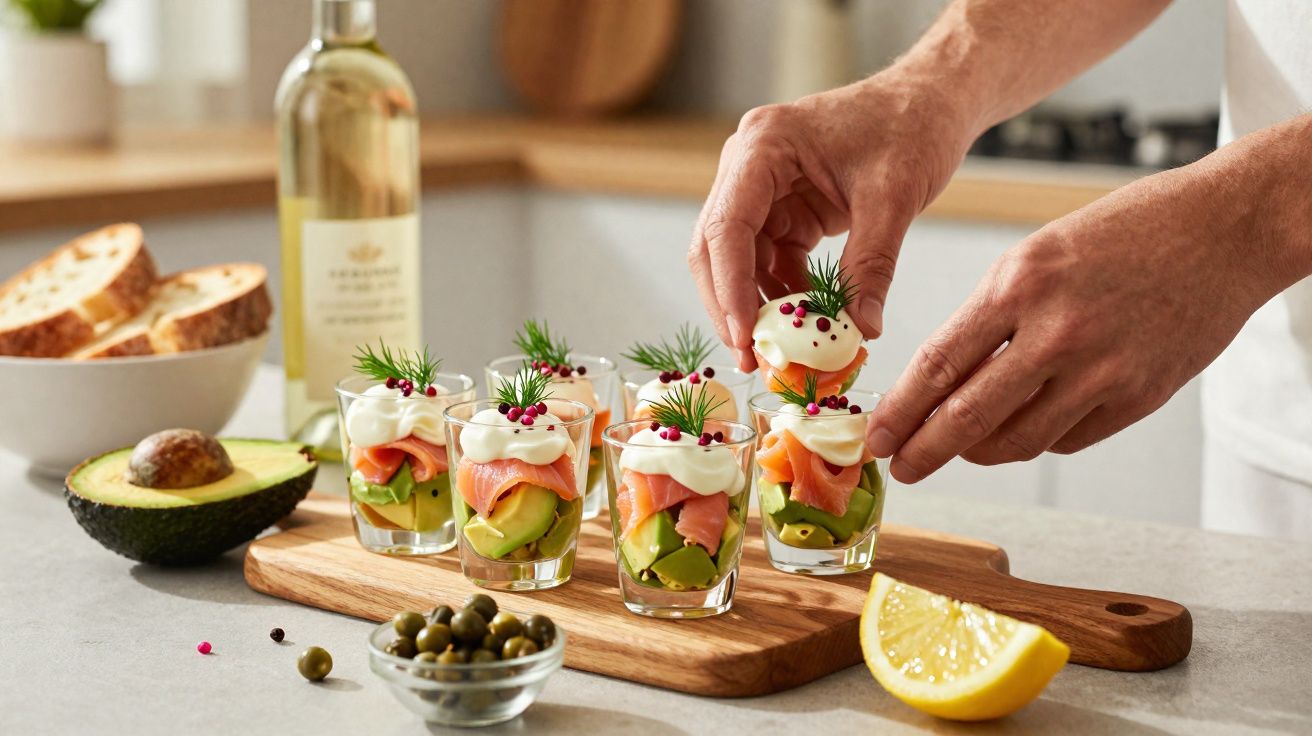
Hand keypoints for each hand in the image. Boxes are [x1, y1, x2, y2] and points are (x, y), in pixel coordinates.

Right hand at [687, 76, 974, 369]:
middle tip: (750, 358)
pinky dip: (783, 294)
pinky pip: (769, 260)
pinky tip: (804, 324)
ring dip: (756, 305)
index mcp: (764, 145)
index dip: (730, 287)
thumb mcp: (894, 198)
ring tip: (779, 352)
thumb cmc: (912, 126)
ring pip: (738, 260)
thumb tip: (862, 330)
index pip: (727, 226)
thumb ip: (871, 266)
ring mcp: (762, 187)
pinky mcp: (783, 207)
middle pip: (716, 246)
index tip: (744, 337)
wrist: (931, 101)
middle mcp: (749, 164)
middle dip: (731, 305)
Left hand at [869, 159, 1289, 483]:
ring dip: (979, 452)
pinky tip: (1025, 425)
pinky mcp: (1139, 397)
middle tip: (901, 467)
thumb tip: (943, 382)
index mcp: (1019, 286)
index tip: (876, 436)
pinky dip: (1037, 439)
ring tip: (960, 447)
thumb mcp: (1035, 255)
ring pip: (1018, 441)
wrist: (1222, 229)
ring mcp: (1103, 371)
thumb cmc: (1122, 233)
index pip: (939, 366)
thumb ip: (989, 317)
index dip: (900, 412)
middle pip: (969, 418)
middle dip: (925, 451)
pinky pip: (1067, 440)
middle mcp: (1057, 333)